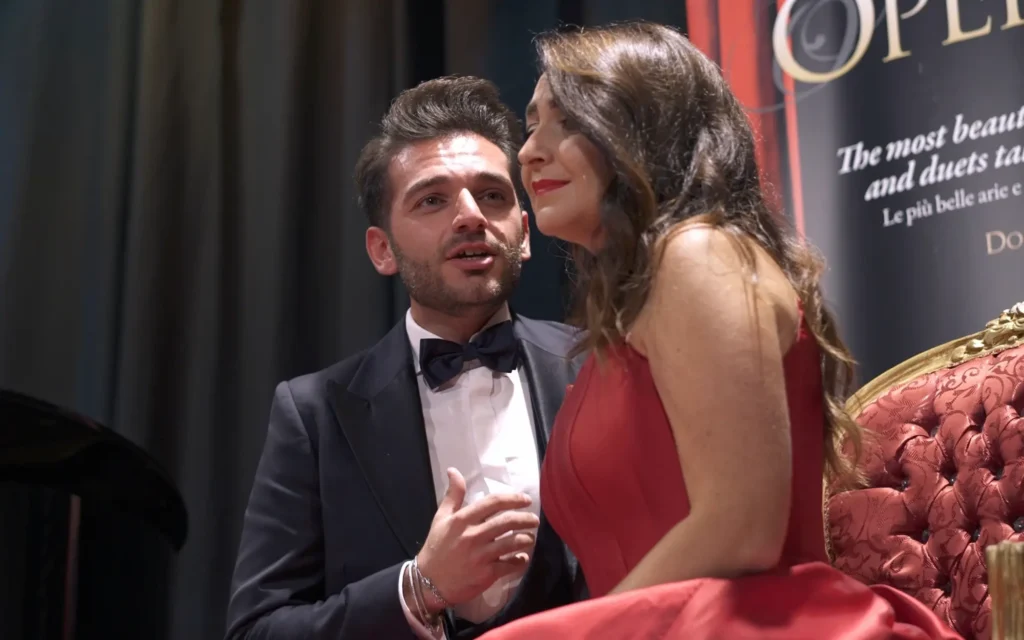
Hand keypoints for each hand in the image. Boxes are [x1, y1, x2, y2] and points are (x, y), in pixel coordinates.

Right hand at [415, 468, 538, 610]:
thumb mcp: (441, 518)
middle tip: (534, 520)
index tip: (526, 500)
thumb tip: (453, 470)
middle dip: (525, 519)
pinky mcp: (486, 574)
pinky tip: (522, 558)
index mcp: (462, 520)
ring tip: (530, 538)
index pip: (493, 503)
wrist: (428, 582)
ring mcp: (480, 555)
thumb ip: (452, 495)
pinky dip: (520, 561)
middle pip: (507, 522)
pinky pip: (510, 565)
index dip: (513, 499)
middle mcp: (472, 535)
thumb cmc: (437, 548)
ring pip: (512, 543)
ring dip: (526, 539)